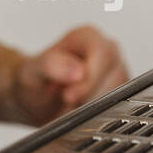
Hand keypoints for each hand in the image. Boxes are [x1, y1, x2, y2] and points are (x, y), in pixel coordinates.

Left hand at [11, 27, 129, 125]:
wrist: (37, 99)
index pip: (103, 54)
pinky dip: (100, 115)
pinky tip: (82, 112)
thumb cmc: (36, 80)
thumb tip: (78, 71)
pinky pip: (120, 107)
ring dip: (94, 108)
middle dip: (89, 97)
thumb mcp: (33, 71)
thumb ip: (51, 65)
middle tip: (66, 104)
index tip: (69, 96)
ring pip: (119, 95)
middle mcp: (106, 51)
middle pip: (114, 76)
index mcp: (87, 37)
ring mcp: (116, 72)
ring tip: (71, 106)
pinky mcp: (120, 92)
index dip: (89, 79)